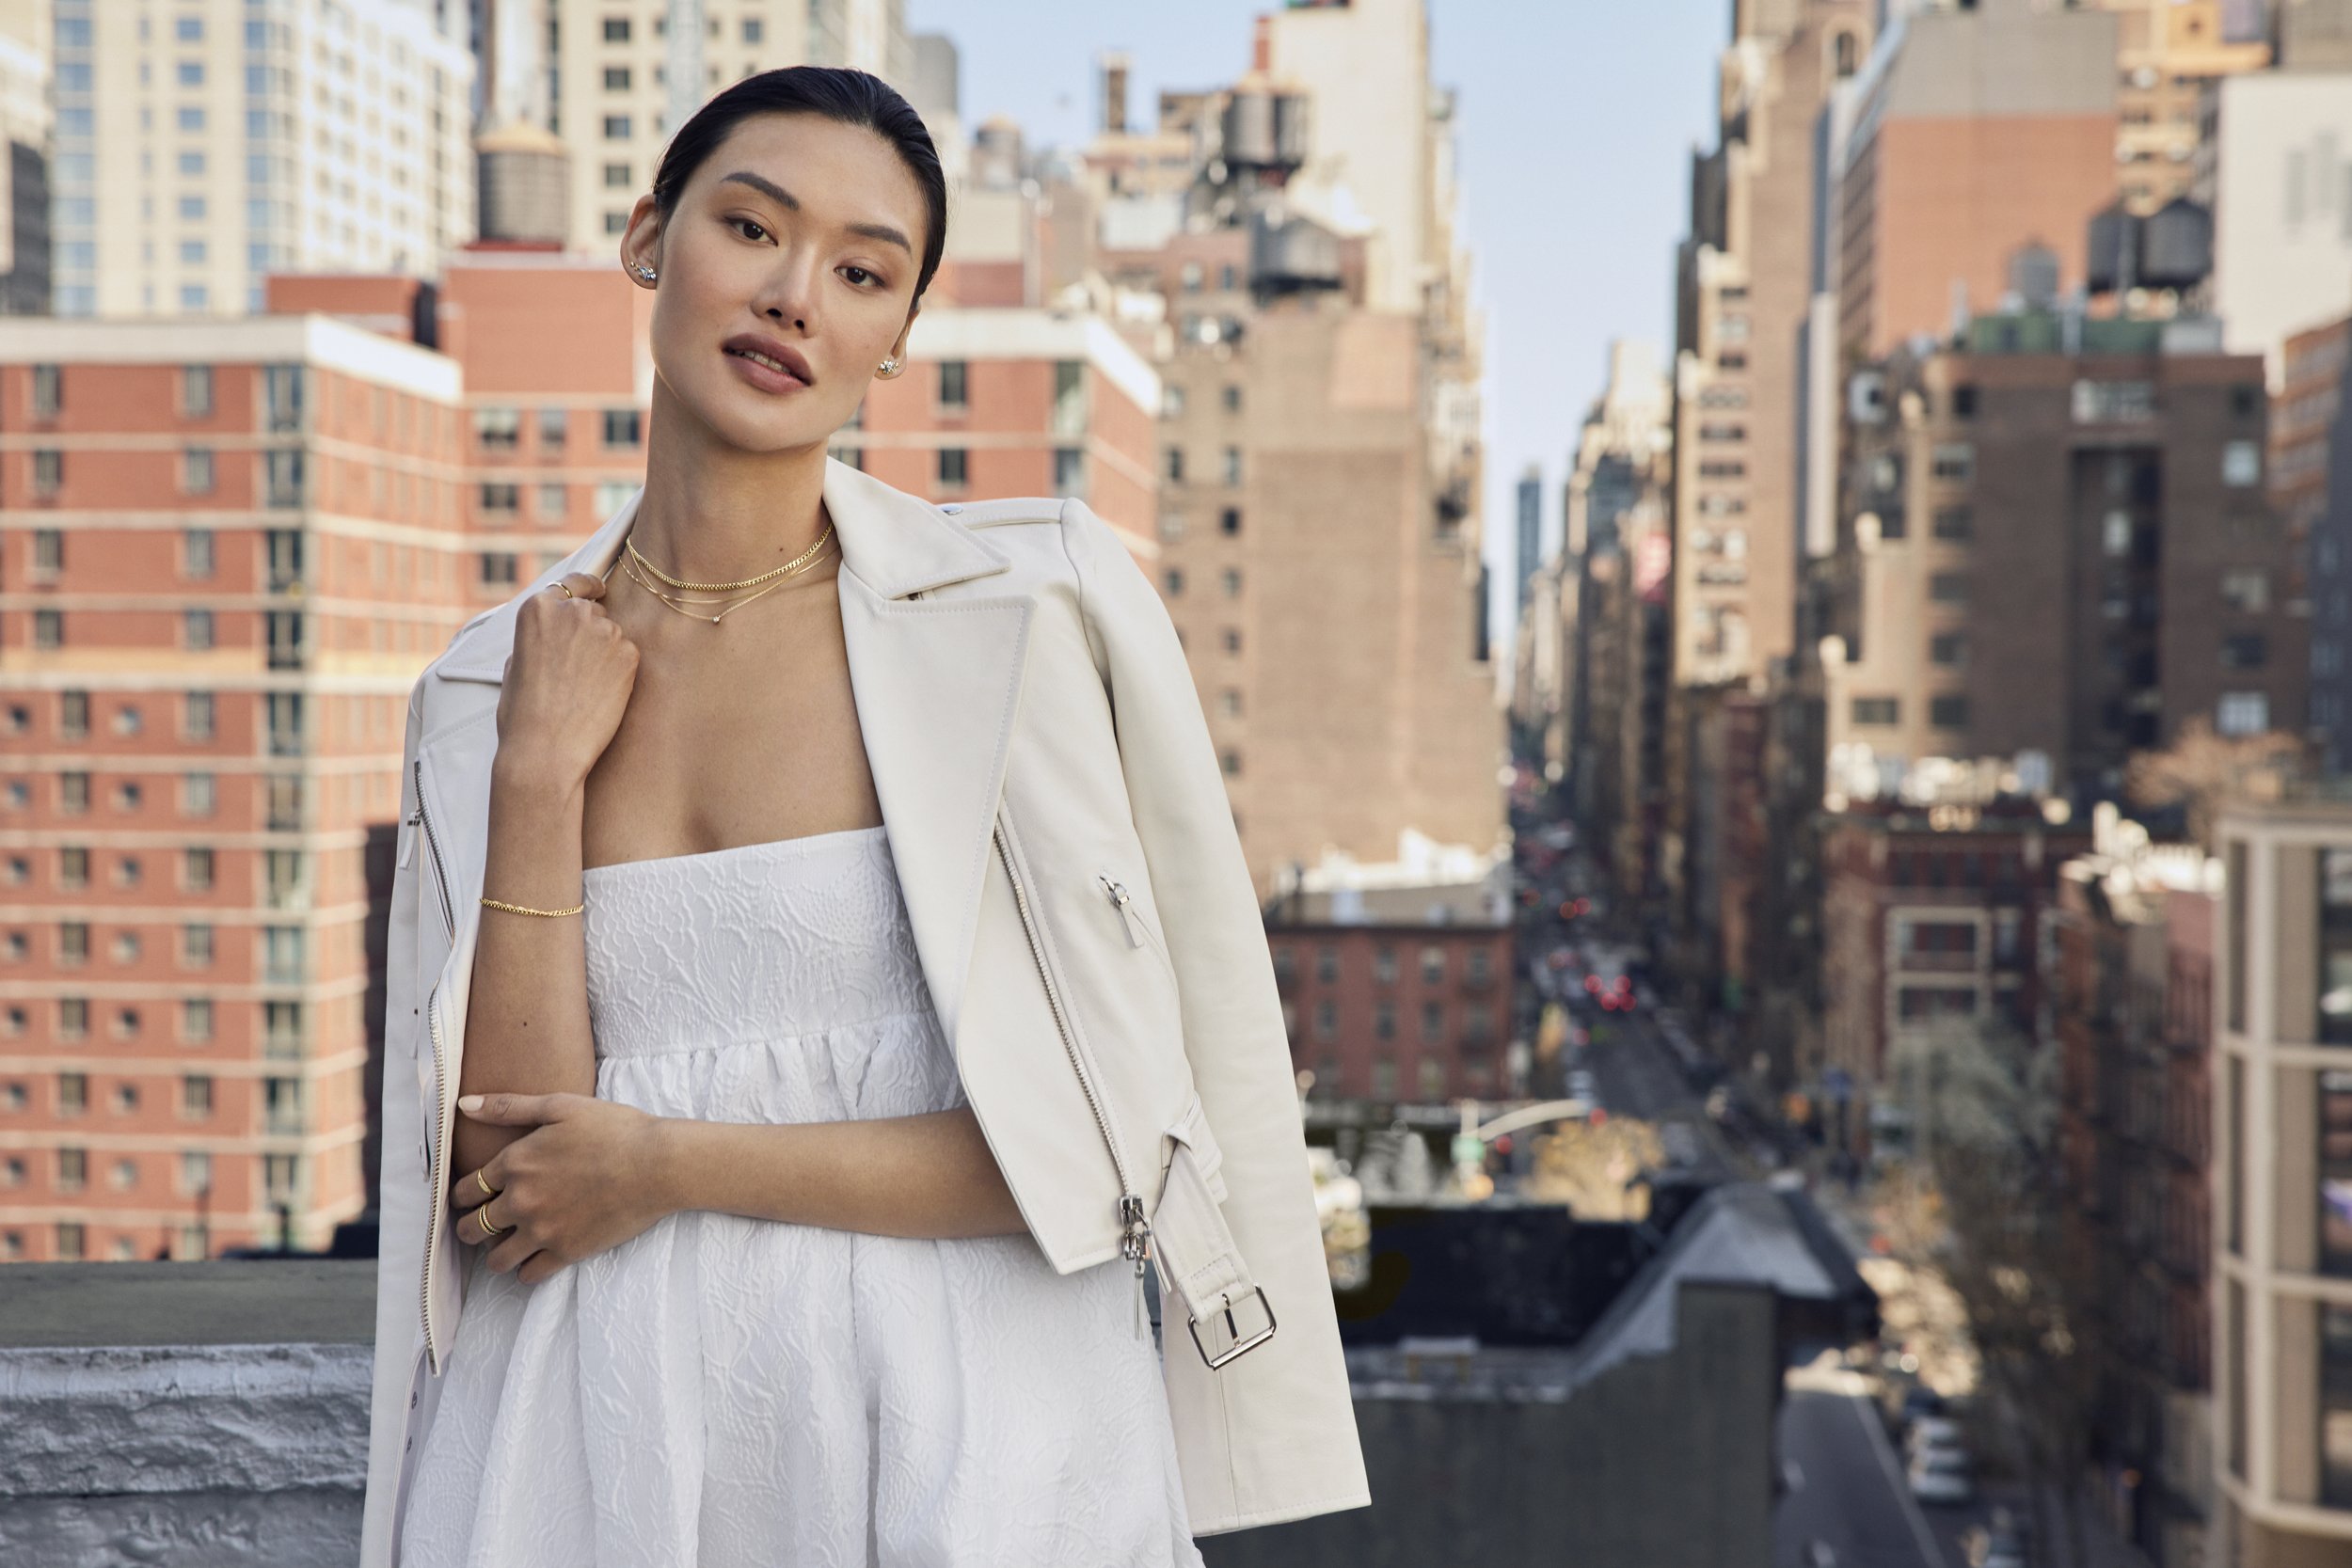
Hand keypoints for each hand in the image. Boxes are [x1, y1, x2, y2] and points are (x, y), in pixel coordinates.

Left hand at [449, 1091, 675, 1284]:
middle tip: (481, 1225)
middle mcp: (520, 1201)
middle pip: (471, 1228)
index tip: (471, 1198)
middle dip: (470, 1227)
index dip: (463, 1196)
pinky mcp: (566, 1251)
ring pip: (495, 1259)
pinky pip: (528, 1275)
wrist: (658, 1164)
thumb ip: (508, 1106)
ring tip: (506, 1246)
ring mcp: (542, 1230)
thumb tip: (464, 1105)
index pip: (465, 1190)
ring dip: (494, 1254)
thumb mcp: (560, 1105)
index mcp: (515, 1163)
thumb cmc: (614, 1129)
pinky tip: (534, 1259)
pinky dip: (526, 1270)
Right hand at [494, 572, 638, 790]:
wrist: (545, 750)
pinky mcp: (629, 654)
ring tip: (585, 688)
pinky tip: (601, 695)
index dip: (586, 588)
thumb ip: (538, 635)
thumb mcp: (514, 661)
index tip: (597, 591)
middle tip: (578, 668)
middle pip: (594, 611)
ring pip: (613, 634)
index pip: (572, 583)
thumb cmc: (522, 713)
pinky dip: (620, 672)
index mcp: (538, 608)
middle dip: (590, 632)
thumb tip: (555, 629)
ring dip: (605, 653)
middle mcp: (574, 611)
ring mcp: (605, 630)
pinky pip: (628, 655)